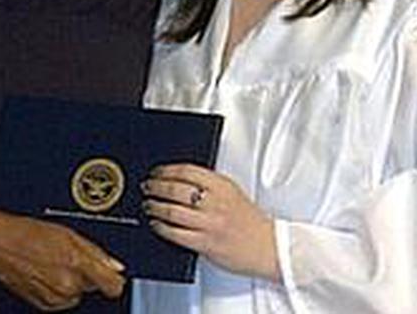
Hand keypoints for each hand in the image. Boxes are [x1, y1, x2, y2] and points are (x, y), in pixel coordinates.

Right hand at [0, 210, 125, 310]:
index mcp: (77, 264)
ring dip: (73, 282)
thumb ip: (96, 253)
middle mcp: (68, 286)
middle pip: (94, 287)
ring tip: (54, 262)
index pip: (113, 285)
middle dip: (88, 274)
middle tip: (70, 256)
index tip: (114, 274)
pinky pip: (63, 300)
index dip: (115, 279)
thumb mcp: (69, 234)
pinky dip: (59, 289)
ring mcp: (55, 298)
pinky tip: (46, 272)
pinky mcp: (44, 305)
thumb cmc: (29, 233)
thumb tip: (116, 267)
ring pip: (78, 293)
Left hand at [142, 164, 278, 279]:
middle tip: (147, 187)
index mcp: (222, 186)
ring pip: (171, 211)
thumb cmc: (250, 221)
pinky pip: (175, 233)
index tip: (156, 171)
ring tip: (148, 205)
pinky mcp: (205, 243)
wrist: (269, 246)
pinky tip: (156, 224)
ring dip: (154, 206)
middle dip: (155, 186)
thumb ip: (209, 184)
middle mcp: (215, 203)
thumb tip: (178, 179)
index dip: (166, 170)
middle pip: (175, 189)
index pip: (187, 171)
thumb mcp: (232, 192)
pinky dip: (161, 227)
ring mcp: (209, 223)